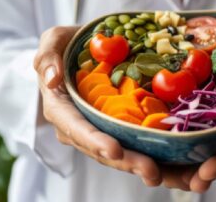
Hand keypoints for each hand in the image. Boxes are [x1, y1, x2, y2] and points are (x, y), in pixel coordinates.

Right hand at [33, 26, 161, 184]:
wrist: (84, 51)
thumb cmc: (67, 46)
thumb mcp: (54, 41)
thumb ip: (47, 56)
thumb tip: (51, 79)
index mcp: (61, 108)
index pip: (76, 128)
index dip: (94, 141)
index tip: (114, 150)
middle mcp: (78, 126)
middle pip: (101, 149)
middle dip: (125, 161)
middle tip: (150, 171)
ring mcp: (98, 130)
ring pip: (117, 154)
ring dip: (139, 165)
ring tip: (161, 174)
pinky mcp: (115, 128)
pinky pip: (130, 144)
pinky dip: (148, 155)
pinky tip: (168, 165)